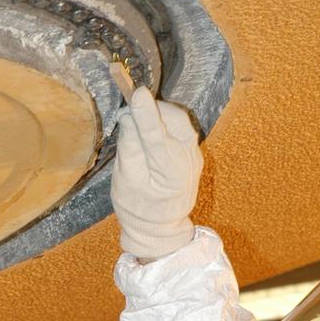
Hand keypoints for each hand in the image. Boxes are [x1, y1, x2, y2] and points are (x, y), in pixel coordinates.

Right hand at [110, 87, 202, 259]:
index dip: (146, 115)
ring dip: (159, 112)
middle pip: (174, 121)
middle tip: (129, 109)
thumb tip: (128, 116)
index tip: (137, 94)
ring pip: (180, 120)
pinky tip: (151, 126)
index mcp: (170, 174)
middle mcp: (189, 161)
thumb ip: (128, 146)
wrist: (161, 226)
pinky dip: (165, 120)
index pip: (156, 137)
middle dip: (152, 109)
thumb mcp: (124, 180)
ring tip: (138, 117)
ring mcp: (195, 155)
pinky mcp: (194, 150)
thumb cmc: (137, 207)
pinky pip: (181, 126)